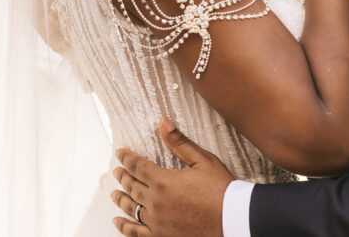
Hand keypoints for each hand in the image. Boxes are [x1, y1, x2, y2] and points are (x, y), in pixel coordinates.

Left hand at [111, 119, 233, 236]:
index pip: (137, 166)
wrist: (234, 220)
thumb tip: (163, 123)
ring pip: (131, 209)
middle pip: (131, 187)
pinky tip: (118, 222)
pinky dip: (125, 227)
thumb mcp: (203, 161)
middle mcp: (156, 203)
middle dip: (122, 177)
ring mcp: (157, 223)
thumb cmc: (222, 190)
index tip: (120, 154)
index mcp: (164, 182)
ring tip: (114, 194)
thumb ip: (179, 143)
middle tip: (117, 171)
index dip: (127, 158)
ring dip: (121, 200)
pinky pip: (137, 233)